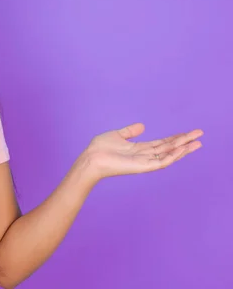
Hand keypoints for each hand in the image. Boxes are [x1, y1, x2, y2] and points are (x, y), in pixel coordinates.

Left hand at [80, 123, 203, 181]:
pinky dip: (173, 156)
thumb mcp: (118, 135)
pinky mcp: (143, 166)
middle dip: (184, 141)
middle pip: (169, 148)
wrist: (91, 158)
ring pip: (169, 155)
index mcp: (139, 149)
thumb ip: (130, 131)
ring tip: (197, 142)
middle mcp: (145, 156)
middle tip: (200, 134)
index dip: (175, 138)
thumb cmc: (100, 148)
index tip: (188, 133)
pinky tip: (183, 149)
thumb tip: (143, 125)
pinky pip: (162, 161)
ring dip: (183, 148)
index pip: (162, 143)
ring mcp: (145, 162)